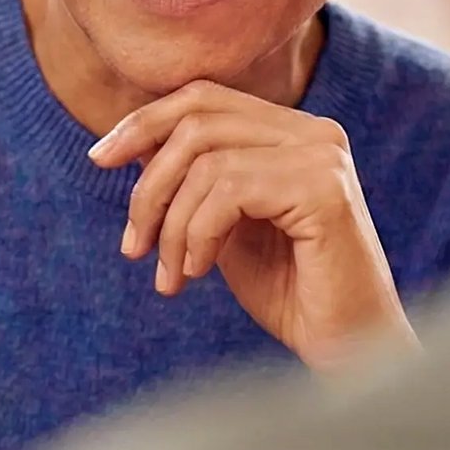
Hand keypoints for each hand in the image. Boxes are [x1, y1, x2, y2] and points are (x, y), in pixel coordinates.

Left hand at [89, 81, 418, 371]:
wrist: (350, 352)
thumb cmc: (290, 295)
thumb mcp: (224, 227)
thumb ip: (192, 183)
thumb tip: (130, 145)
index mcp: (293, 132)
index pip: (203, 98)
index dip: (144, 121)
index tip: (99, 160)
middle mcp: (314, 132)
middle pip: (197, 119)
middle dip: (149, 183)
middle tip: (132, 246)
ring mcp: (322, 155)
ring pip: (206, 159)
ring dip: (171, 224)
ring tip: (171, 275)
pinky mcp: (323, 188)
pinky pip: (228, 190)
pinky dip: (197, 234)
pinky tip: (200, 273)